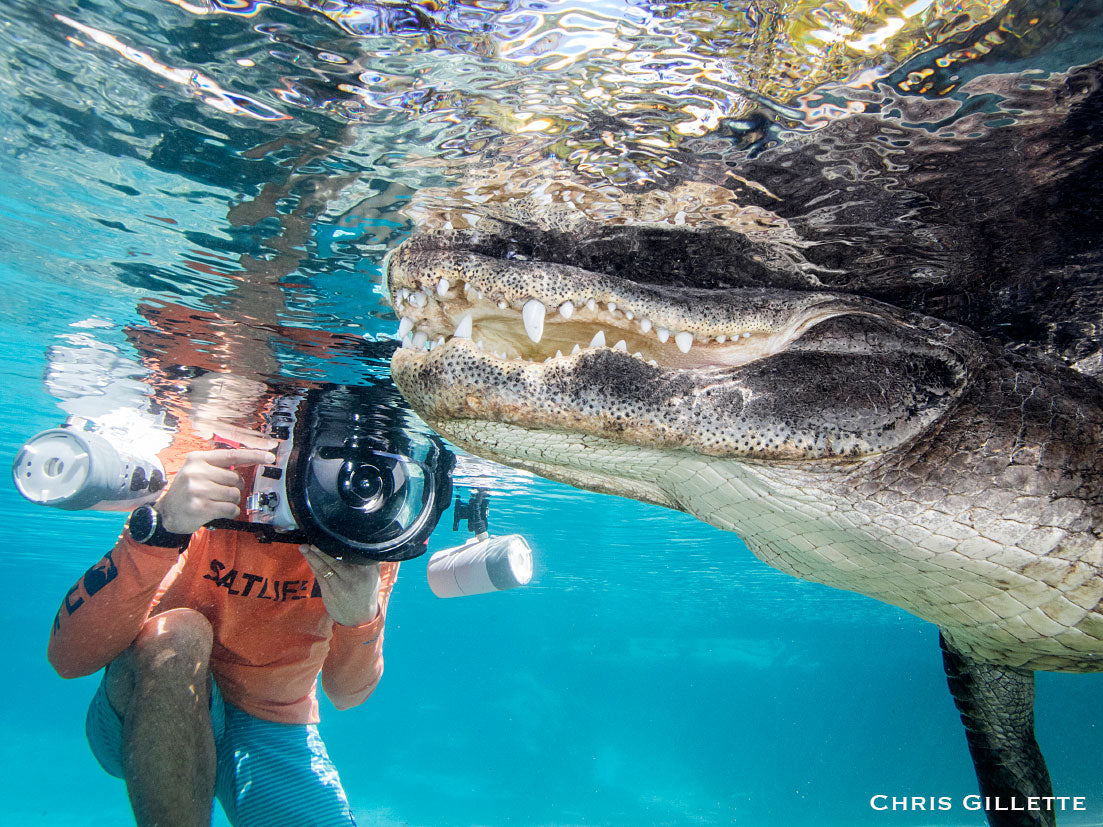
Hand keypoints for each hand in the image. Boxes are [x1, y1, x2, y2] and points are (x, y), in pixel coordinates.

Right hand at [156, 448, 275, 534]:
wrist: (166, 513)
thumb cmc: (187, 492)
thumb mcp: (196, 471)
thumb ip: (217, 466)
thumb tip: (246, 462)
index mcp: (197, 459)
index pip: (232, 455)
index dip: (254, 456)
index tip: (270, 456)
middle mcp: (197, 472)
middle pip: (236, 479)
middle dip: (235, 488)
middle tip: (221, 493)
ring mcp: (198, 489)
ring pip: (234, 494)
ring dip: (231, 501)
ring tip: (217, 502)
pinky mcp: (201, 507)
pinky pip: (230, 509)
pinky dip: (230, 512)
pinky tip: (219, 512)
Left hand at [301, 545, 380, 626]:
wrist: (359, 618)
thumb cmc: (367, 592)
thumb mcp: (374, 576)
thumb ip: (369, 561)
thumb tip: (363, 541)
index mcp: (367, 572)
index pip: (352, 555)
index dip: (341, 544)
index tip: (333, 534)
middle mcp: (353, 578)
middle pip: (336, 560)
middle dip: (323, 550)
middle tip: (314, 541)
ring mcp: (340, 586)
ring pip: (324, 567)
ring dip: (312, 556)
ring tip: (304, 547)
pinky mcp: (329, 593)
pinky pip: (319, 576)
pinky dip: (313, 565)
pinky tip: (308, 556)